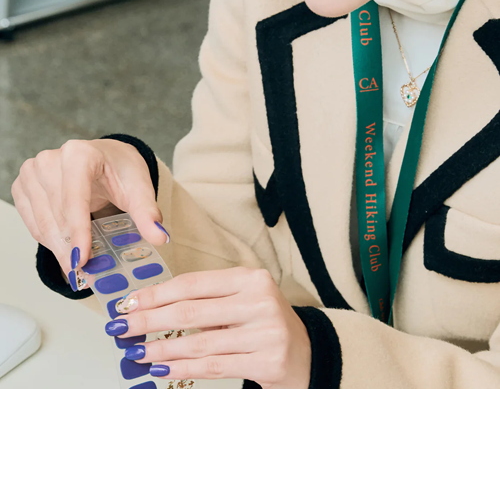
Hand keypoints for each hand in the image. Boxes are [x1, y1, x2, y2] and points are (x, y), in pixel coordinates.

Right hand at [11, 139, 168, 284]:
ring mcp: (33, 172)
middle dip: (68, 247)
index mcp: (79, 154)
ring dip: (58, 248)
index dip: (78, 230)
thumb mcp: (139, 187)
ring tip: (76, 268)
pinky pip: (32, 222)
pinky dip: (49, 241)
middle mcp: (50, 159)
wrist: (106, 158)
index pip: (74, 197)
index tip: (83, 259)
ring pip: (41, 222)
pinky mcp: (23, 185)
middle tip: (83, 274)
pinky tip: (65, 251)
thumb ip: (147, 212)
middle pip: (56, 213)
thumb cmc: (120, 169)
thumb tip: (160, 237)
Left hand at [107, 267, 311, 388]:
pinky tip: (162, 369)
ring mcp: (266, 332)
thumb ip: (206, 302)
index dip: (156, 294)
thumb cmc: (264, 324)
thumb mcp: (241, 302)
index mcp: (250, 278)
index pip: (192, 284)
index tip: (129, 303)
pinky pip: (214, 366)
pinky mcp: (267, 361)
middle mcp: (260, 300)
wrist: (307, 354)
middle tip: (122, 328)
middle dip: (149, 321)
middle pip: (191, 312)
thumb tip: (150, 308)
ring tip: (137, 353)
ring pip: (199, 343)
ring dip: (161, 350)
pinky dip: (183, 368)